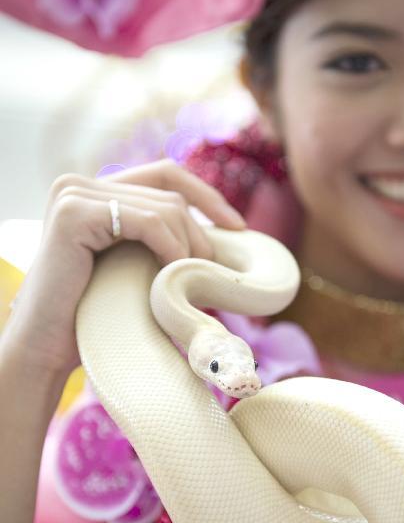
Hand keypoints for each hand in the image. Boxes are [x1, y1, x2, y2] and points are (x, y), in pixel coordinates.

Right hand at [4, 159, 244, 377]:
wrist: (46, 348)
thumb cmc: (93, 318)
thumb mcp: (133, 268)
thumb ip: (157, 241)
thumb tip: (222, 231)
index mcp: (94, 192)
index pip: (164, 173)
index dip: (206, 195)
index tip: (237, 227)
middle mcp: (80, 184)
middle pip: (169, 192)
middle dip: (200, 232)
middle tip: (213, 271)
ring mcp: (74, 194)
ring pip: (164, 207)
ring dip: (187, 246)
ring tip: (188, 282)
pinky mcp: (74, 213)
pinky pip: (147, 221)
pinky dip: (171, 247)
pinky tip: (174, 274)